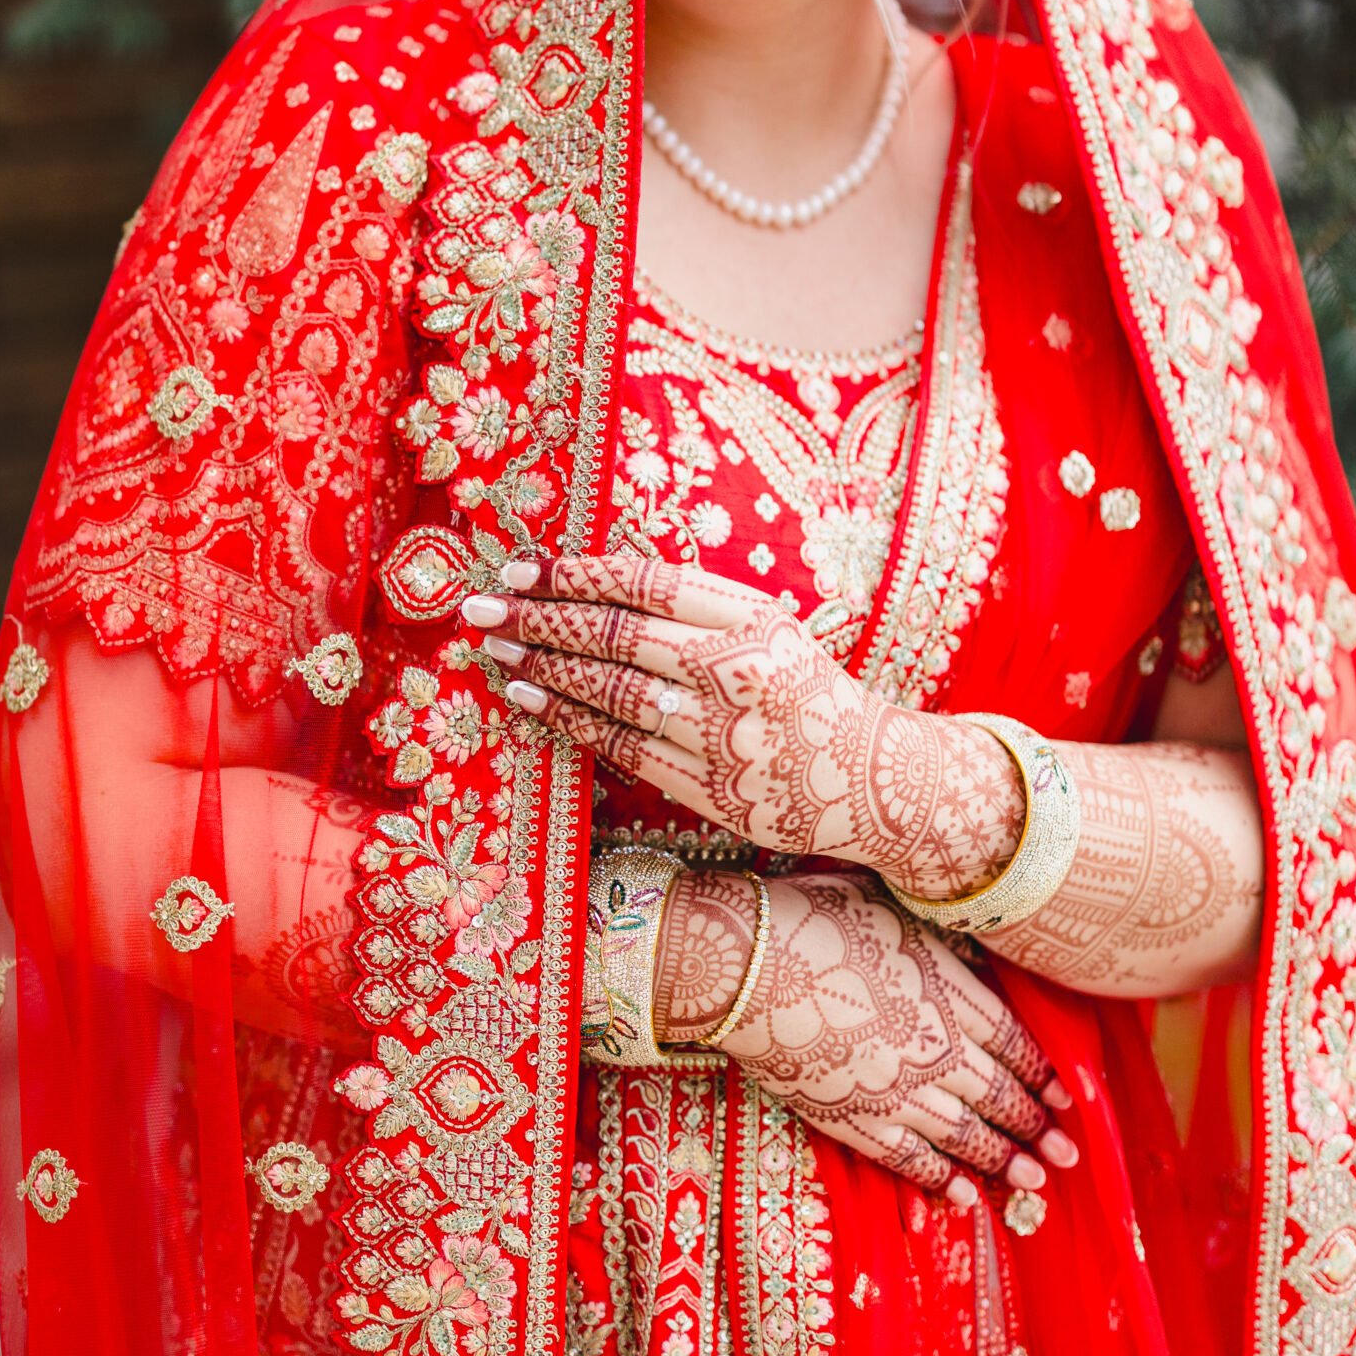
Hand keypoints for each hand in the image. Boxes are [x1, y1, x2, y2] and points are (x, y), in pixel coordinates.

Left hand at [462, 553, 1020, 897]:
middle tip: (481, 609)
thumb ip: (697, 608)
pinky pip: (622, 748)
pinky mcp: (709, 787)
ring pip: (611, 692)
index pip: (646, 583)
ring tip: (498, 651)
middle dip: (539, 618)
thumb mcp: (767, 629)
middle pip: (617, 635)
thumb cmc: (805, 690)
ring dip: (545, 669)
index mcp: (752, 618)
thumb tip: (598, 581)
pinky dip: (571, 722)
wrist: (873, 778)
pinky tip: (532, 702)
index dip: (575, 573)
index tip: (520, 568)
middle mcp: (735, 670)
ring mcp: (720, 732)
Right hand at [662, 869, 1077, 1203]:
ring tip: (1032, 1183)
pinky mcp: (853, 1118)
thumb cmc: (813, 916)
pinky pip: (908, 1158)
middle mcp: (936, 1049)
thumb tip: (969, 943)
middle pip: (998, 1095)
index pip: (1014, 1044)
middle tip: (1067, 1158)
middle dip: (1036, 1129)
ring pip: (964, 1135)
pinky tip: (960, 1195)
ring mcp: (896, 1090)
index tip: (1067, 1100)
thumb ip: (937, 938)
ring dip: (1002, 1161)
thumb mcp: (892, 908)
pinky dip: (938, 1178)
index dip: (1043, 1075)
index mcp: (952, 994)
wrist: (749, 965)